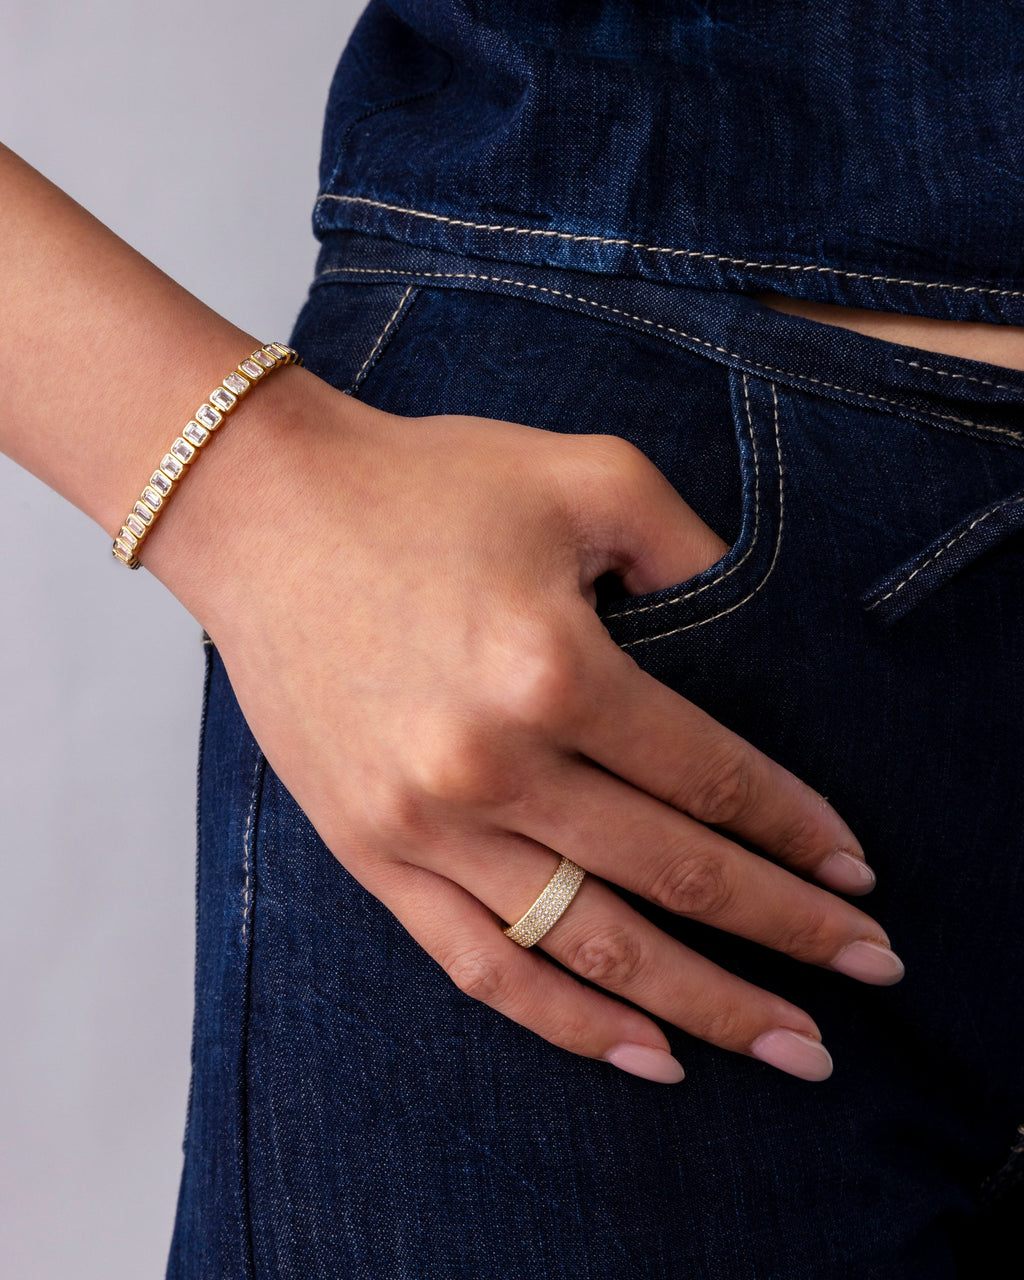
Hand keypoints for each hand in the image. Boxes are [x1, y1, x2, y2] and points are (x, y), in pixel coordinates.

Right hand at [150, 372, 900, 1084]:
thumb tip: (759, 630)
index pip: (711, 781)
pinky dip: (571, 1025)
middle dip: (789, 932)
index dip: (798, 834)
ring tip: (792, 1047)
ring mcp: (423, 823)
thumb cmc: (423, 484)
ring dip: (704, 1006)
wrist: (264, 511)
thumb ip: (692, 549)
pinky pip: (482, 967)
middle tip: (873, 974)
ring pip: (591, 948)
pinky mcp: (371, 852)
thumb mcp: (586, 476)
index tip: (858, 877)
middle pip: (673, 877)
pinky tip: (650, 1056)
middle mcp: (490, 765)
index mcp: (552, 669)